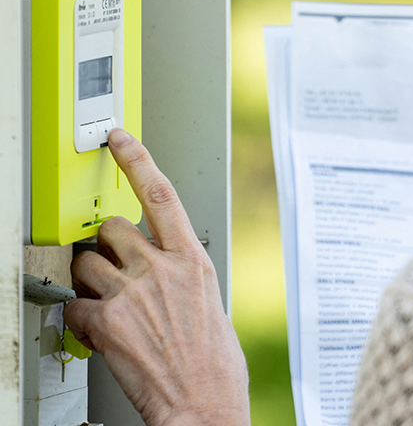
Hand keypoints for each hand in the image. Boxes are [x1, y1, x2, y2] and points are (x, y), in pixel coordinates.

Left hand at [65, 129, 249, 425]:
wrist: (203, 405)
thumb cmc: (214, 365)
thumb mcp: (210, 306)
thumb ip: (180, 278)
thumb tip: (160, 272)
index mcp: (193, 262)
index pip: (162, 195)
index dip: (138, 160)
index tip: (120, 139)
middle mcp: (162, 270)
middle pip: (112, 228)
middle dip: (106, 245)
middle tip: (111, 267)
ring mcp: (131, 294)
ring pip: (85, 263)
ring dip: (88, 280)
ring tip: (106, 304)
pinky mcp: (105, 323)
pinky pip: (72, 307)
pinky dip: (79, 320)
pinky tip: (98, 334)